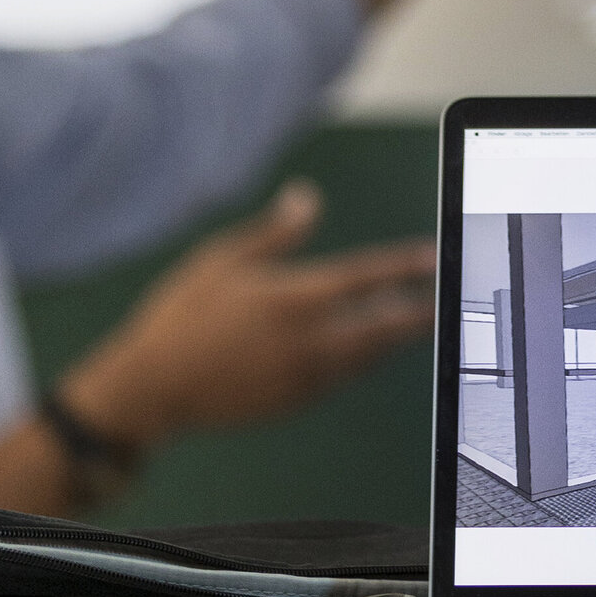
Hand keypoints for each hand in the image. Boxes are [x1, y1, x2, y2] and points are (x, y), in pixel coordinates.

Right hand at [62, 180, 433, 449]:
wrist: (153, 388)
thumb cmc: (182, 315)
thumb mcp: (221, 260)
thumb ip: (274, 231)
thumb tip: (307, 196)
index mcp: (292, 297)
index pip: (365, 276)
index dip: (403, 266)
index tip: (432, 256)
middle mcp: (308, 338)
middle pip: (383, 324)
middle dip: (417, 312)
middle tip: (442, 300)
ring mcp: (307, 374)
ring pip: (370, 354)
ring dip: (395, 338)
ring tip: (417, 321)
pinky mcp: (299, 399)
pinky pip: (346, 376)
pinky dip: (364, 360)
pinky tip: (371, 349)